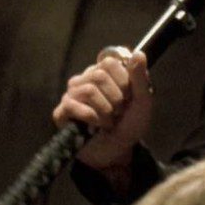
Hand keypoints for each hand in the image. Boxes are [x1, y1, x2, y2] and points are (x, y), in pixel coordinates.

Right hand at [51, 48, 152, 170]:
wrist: (118, 151)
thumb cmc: (130, 124)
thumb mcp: (142, 101)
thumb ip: (140, 78)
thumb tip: (138, 53)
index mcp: (104, 72)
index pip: (109, 62)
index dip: (123, 82)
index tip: (129, 98)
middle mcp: (85, 79)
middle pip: (98, 76)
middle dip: (115, 99)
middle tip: (119, 112)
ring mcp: (71, 95)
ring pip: (88, 90)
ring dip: (105, 111)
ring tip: (109, 121)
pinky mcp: (62, 112)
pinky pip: (72, 105)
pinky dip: (91, 118)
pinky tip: (96, 126)